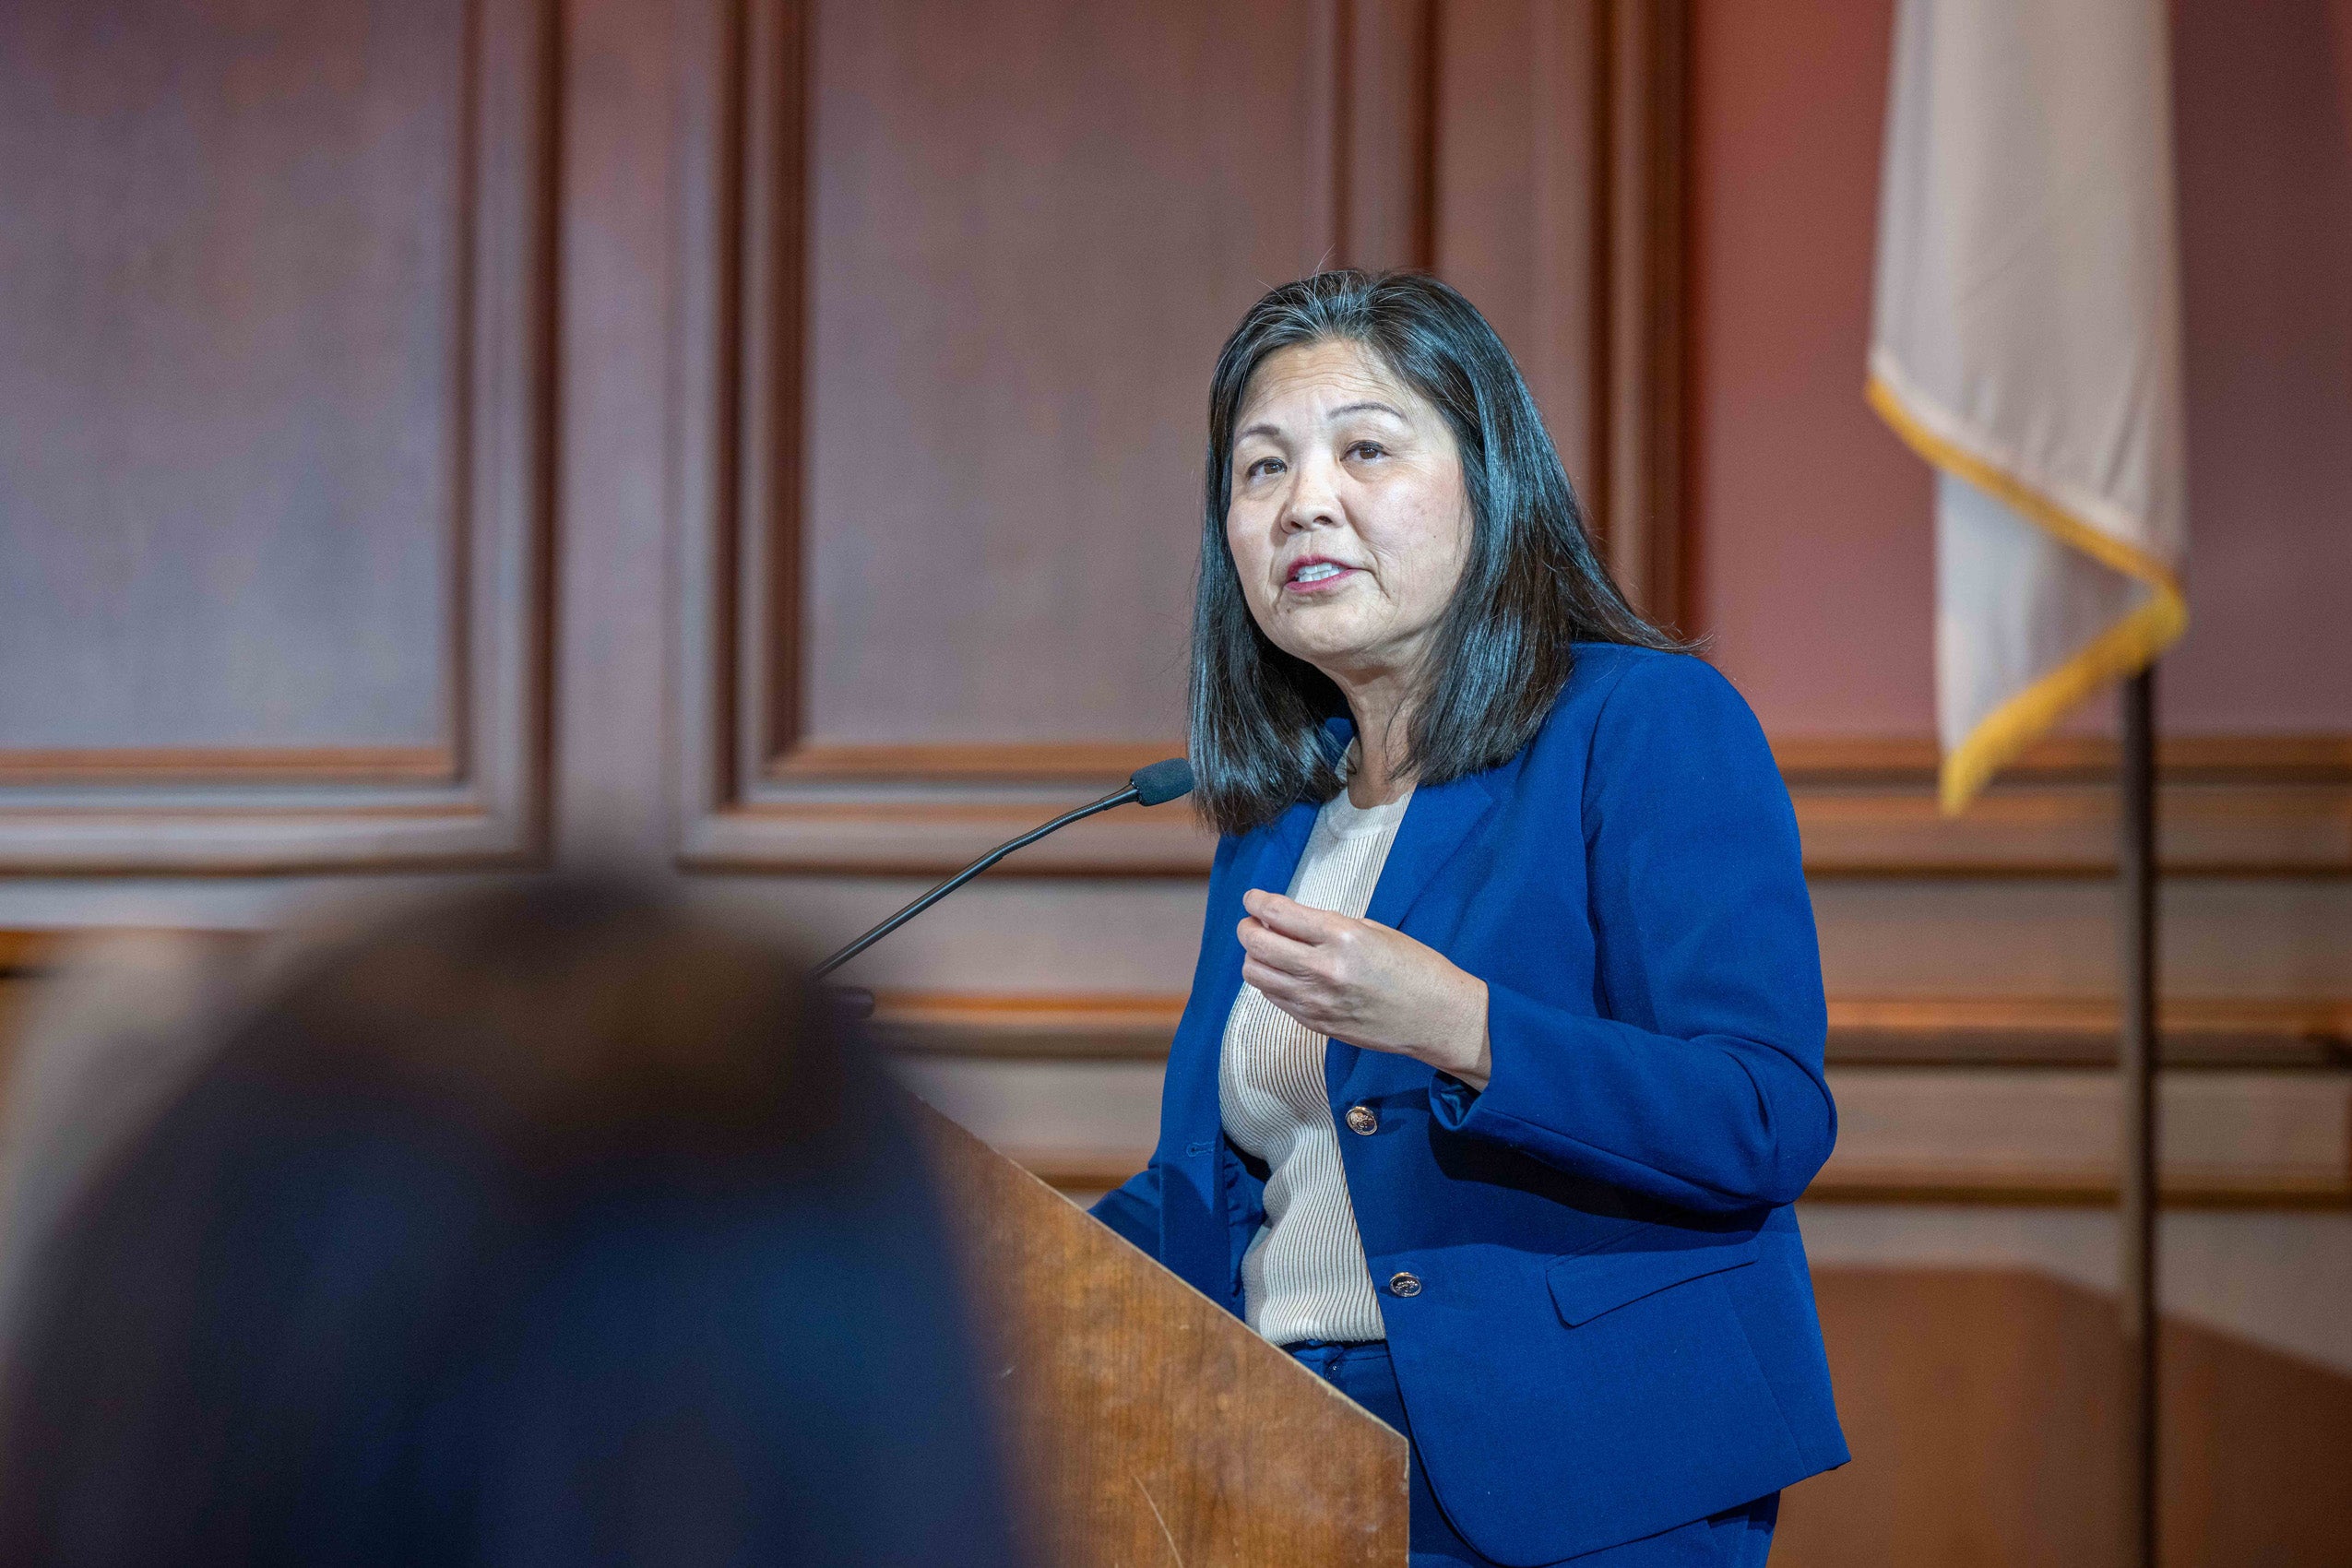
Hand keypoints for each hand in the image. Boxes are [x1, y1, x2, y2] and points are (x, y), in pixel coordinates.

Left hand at [1237, 889, 1491, 1088]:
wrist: (1437, 1017)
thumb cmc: (1414, 968)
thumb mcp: (1374, 931)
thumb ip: (1327, 927)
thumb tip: (1287, 921)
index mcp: (1342, 937)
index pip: (1278, 914)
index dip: (1257, 902)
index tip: (1251, 899)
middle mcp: (1324, 969)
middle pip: (1257, 945)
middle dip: (1247, 928)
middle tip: (1252, 923)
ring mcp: (1317, 1001)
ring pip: (1257, 975)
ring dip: (1254, 957)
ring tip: (1266, 948)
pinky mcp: (1316, 1024)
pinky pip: (1275, 999)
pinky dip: (1271, 981)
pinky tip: (1285, 973)